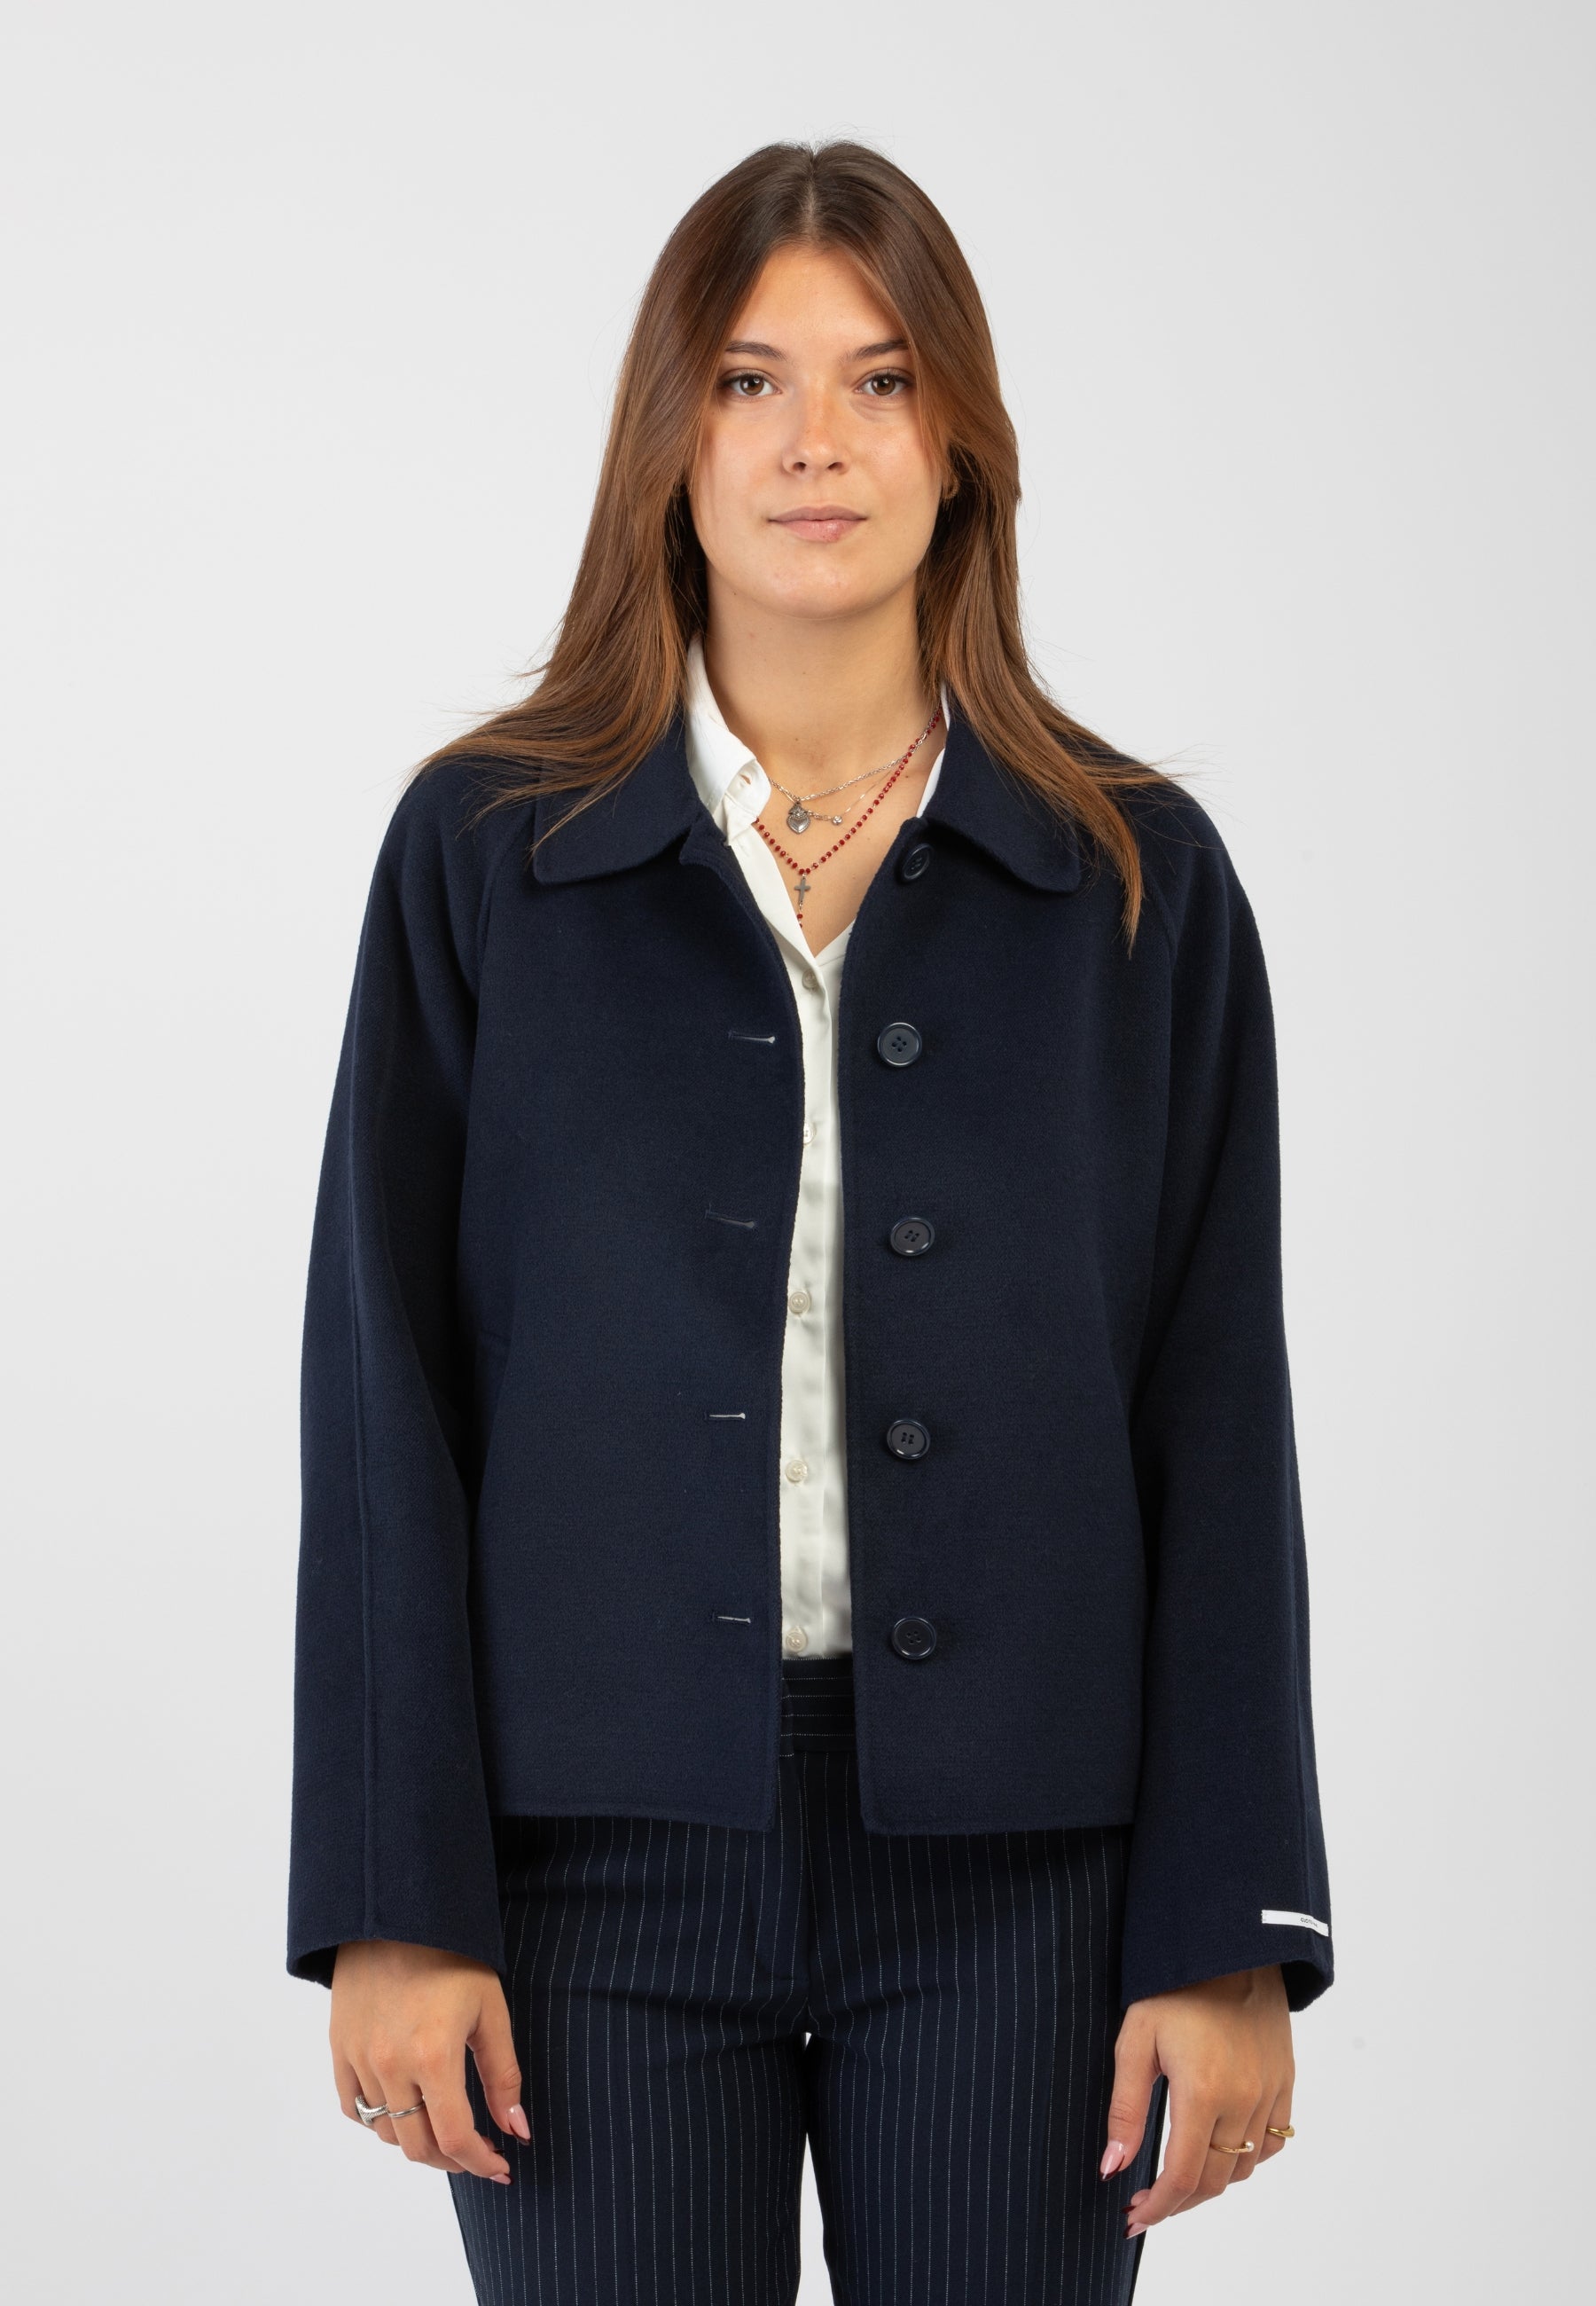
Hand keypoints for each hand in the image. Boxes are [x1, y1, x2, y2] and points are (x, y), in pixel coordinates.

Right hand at [330, 1939, 529, 2182]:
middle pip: (417, 2146)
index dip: (480, 2162)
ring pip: (385, 2131)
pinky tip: (403, 2110)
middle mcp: (390, 2065)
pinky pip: (353, 2108)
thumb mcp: (490, 2010)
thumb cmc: (452, 1955)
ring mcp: (358, 2059)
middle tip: (476, 2153)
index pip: (455, 2136)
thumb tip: (517, 2130)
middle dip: (452, 2159)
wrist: (397, 1911)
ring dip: (418, 2141)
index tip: (501, 2167)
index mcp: (433, 2055)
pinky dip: (378, 2121)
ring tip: (444, 2129)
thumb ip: (503, 2076)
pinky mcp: (338, 2048)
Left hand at [1100, 1964, 1292, 2239]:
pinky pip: (1274, 2141)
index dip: (1159, 2207)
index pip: (1183, 2176)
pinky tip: (1222, 2150)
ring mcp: (1270, 2092)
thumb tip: (1112, 2166)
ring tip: (1179, 2179)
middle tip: (1147, 2204)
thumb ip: (1125, 2109)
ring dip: (1212, 2182)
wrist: (1228, 1943)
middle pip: (1215, 2180)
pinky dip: (1249, 2159)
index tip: (1134, 2219)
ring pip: (1245, 2166)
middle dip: (1179, 2202)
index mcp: (1202, 2091)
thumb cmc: (1174, 1985)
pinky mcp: (1285, 2080)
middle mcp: (1243, 2100)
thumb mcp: (1135, 2040)